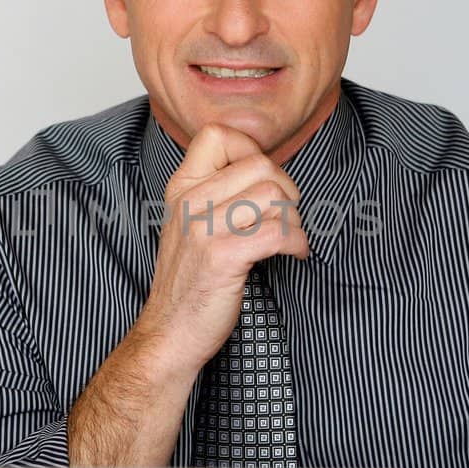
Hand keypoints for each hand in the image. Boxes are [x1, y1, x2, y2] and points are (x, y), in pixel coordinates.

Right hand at [135, 122, 310, 383]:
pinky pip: (278, 231)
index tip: (263, 180)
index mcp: (181, 188)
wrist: (170, 332)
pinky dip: (298, 242)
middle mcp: (189, 202)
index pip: (217, 135)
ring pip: (273, 194)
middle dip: (287, 189)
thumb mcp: (188, 225)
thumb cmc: (189, 281)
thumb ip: (214, 194)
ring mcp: (203, 229)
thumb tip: (264, 170)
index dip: (251, 150)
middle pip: (260, 165)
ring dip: (294, 218)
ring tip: (288, 238)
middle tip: (286, 215)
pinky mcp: (223, 256)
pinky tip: (295, 253)